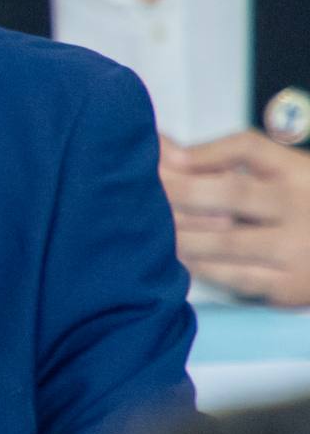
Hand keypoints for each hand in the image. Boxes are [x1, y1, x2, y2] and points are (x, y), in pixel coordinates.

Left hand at [161, 131, 309, 304]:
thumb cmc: (304, 209)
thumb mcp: (283, 175)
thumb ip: (229, 159)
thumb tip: (163, 147)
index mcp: (299, 173)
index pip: (248, 148)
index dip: (201, 152)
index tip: (165, 157)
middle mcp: (299, 207)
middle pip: (230, 191)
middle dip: (177, 191)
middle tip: (140, 191)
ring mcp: (295, 249)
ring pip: (223, 240)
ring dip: (180, 234)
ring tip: (148, 227)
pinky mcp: (287, 286)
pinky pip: (232, 276)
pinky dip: (199, 266)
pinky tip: (177, 257)